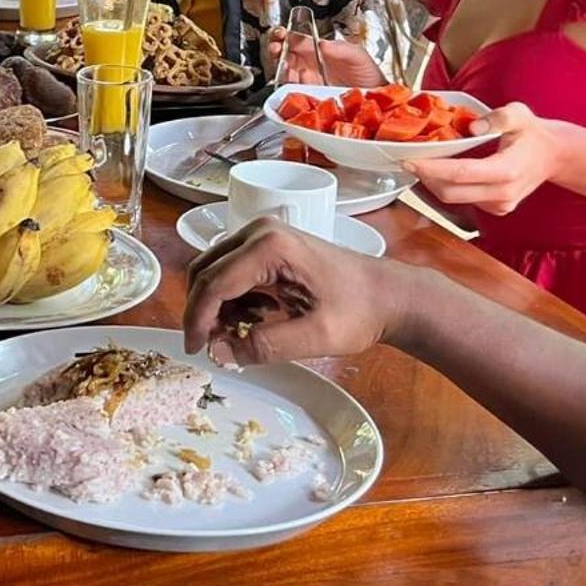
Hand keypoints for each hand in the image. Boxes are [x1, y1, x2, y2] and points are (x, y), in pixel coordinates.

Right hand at [182, 217, 426, 366]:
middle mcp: (259, 232)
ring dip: (218, 307)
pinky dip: (233, 299)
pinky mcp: (267, 246)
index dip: (198, 319)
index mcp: (269, 246)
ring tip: (240, 336)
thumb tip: (220, 353)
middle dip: (203, 312)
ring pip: (215, 271)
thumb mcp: (316, 336)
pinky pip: (232, 272)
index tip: (195, 350)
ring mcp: (262, 235)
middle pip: (206, 271)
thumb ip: (265, 346)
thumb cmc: (359, 313)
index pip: (214, 282)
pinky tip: (256, 319)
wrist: (389, 295)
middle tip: (211, 347)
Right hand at [261, 27, 384, 87]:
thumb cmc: (369, 74)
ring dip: (280, 66)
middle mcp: (311, 63)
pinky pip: (292, 89)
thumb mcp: (357, 55)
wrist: (376, 97)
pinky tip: (291, 80)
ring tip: (284, 64)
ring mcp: (309, 79)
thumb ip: (341, 48)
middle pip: (286, 54)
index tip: (281, 34)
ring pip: (285, 71)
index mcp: (320, 49)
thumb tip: (322, 44)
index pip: (297, 39)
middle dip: (276, 49)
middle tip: (276, 48)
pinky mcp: (309, 95)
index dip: (286, 35)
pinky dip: (287, 85)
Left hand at [403, 102, 561, 215]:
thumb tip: (472, 127)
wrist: (553, 156)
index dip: (431, 168)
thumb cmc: (533, 134)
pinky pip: (463, 201)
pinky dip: (447, 186)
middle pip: (450, 192)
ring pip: (453, 199)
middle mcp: (503, 194)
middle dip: (425, 176)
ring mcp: (500, 205)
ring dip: (433, 182)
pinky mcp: (496, 209)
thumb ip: (498, 117)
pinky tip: (441, 171)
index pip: (460, 174)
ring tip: (421, 162)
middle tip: (408, 158)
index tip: (409, 159)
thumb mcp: (519, 114)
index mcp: (507, 171)